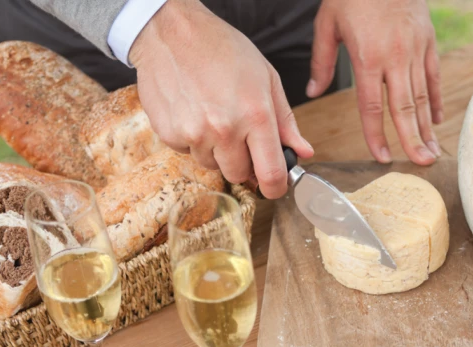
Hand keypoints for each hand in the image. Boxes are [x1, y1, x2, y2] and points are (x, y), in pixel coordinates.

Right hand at [130, 0, 313, 198]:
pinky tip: (193, 112)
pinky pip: (188, 153)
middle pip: (239, 175)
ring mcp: (194, 135)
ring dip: (216, 151)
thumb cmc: (221, 49)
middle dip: (243, 163)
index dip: (275, 188)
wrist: (171, 32)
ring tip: (212, 116)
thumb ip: (286, 120)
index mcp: (256, 115)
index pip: (271, 174)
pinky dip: (192, 140)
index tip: (274, 187)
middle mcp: (225, 130)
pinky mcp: (170, 135)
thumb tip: (303, 151)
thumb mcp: (266, 78)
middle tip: (239, 135)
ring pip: (212, 166)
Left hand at [307, 0, 441, 165]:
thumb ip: (322, 61)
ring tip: (432, 152)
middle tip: (421, 165)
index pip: (372, 107)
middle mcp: (394, 58)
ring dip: (427, 128)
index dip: (376, 136)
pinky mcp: (428, 41)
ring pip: (421, 97)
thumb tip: (313, 92)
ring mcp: (415, 50)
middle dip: (412, 140)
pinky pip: (433, 77)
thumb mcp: (328, 23)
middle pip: (403, 109)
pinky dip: (435, 100)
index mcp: (367, 57)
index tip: (381, 158)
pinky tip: (436, 121)